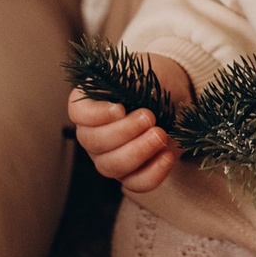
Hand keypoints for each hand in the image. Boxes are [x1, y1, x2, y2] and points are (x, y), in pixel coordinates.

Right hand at [68, 55, 191, 193]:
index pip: (78, 114)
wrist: (177, 96)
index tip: (120, 108)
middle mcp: (93, 133)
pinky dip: (152, 174)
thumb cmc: (153, 81)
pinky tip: (168, 156)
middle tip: (150, 117)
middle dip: (124, 132)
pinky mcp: (132, 173)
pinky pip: (135, 183)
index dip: (96, 115)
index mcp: (90, 104)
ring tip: (160, 135)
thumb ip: (125, 81)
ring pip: (111, 167)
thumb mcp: (140, 73)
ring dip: (138, 152)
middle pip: (94, 143)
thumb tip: (119, 90)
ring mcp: (110, 157)